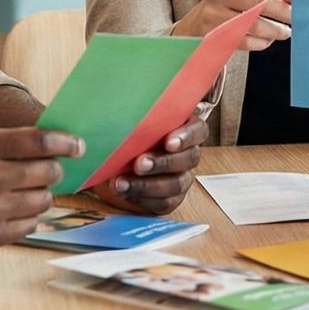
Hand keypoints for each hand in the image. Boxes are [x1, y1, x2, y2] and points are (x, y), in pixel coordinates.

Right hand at [0, 125, 84, 254]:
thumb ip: (7, 137)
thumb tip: (53, 141)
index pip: (41, 142)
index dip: (66, 143)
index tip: (78, 146)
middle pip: (47, 172)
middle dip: (53, 169)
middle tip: (47, 169)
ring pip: (42, 200)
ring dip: (40, 194)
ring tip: (23, 190)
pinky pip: (30, 225)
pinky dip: (28, 216)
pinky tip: (12, 209)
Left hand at [90, 112, 208, 214]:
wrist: (109, 163)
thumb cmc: (123, 136)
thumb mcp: (127, 121)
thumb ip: (132, 114)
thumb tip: (119, 107)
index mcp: (183, 128)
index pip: (198, 130)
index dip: (187, 136)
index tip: (168, 142)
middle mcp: (186, 153)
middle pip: (190, 158)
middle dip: (164, 162)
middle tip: (139, 163)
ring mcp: (180, 177)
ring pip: (176, 184)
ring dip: (148, 184)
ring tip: (121, 183)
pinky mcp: (169, 198)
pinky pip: (165, 202)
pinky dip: (143, 199)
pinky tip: (124, 192)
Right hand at [173, 0, 291, 50]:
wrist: (199, 21)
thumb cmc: (231, 0)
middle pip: (260, 3)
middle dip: (285, 12)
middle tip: (300, 17)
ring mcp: (214, 14)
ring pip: (254, 25)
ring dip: (276, 30)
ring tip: (286, 31)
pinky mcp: (213, 35)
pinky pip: (245, 41)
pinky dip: (262, 42)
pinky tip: (269, 39)